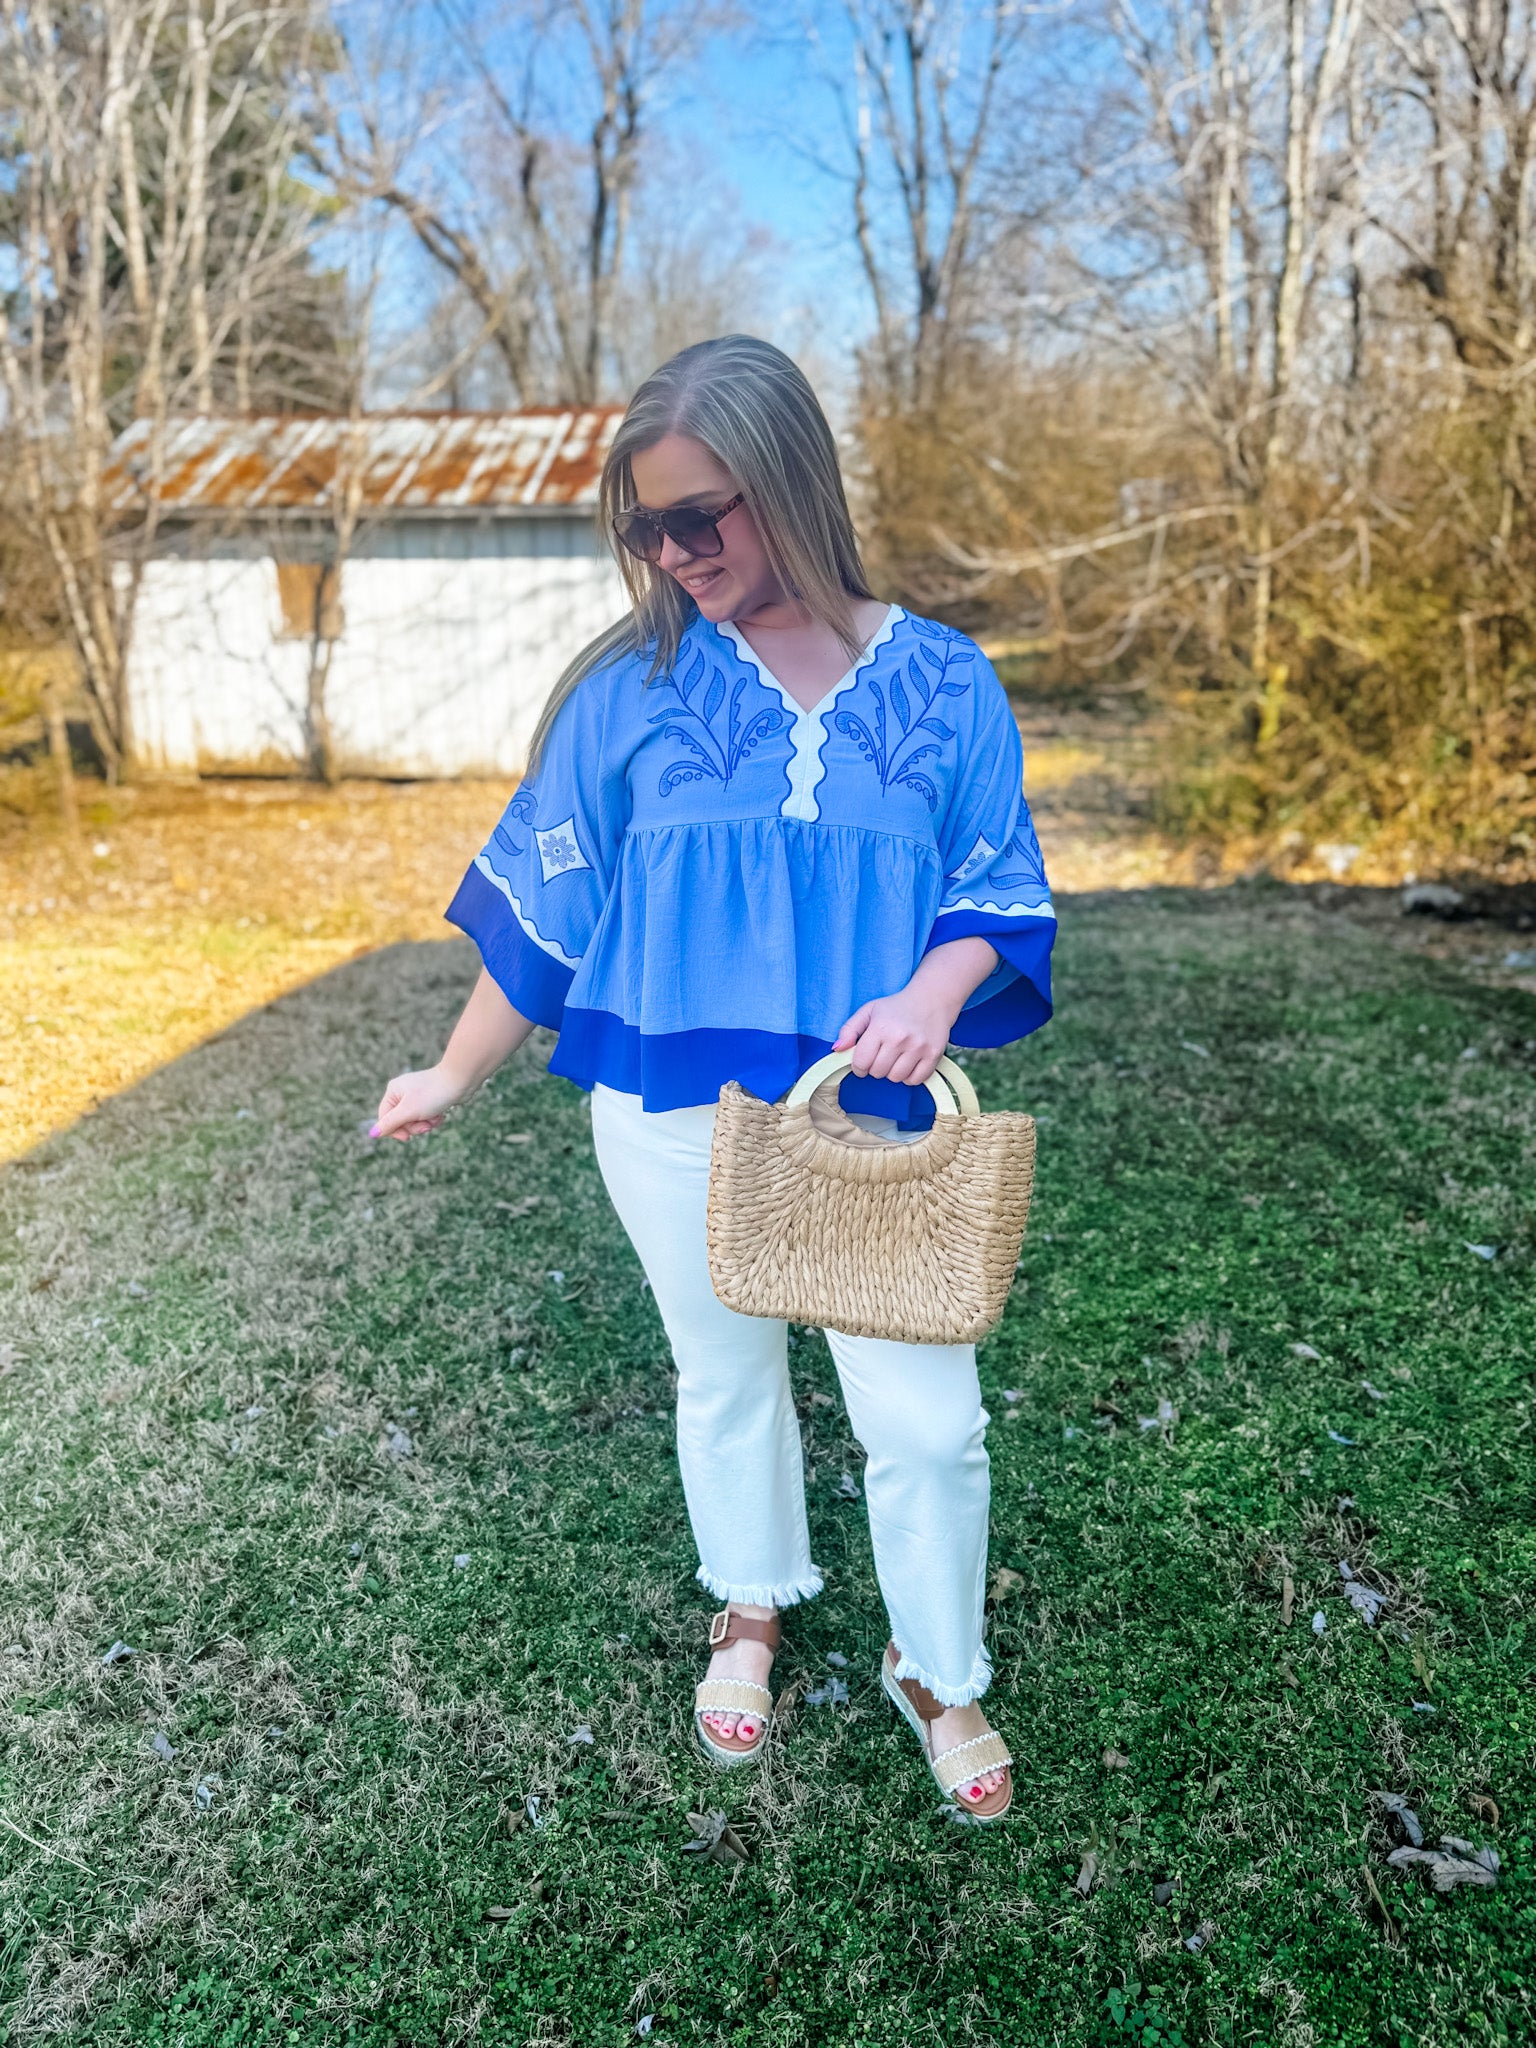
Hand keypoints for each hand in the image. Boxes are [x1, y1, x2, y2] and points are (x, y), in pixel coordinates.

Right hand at [372, 1063, 469, 1142]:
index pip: (385, 1118)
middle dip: (414, 1127)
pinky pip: (426, 1116)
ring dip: (426, 1124)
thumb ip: (389, 1123)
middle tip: (426, 1126)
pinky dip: (433, 1119)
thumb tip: (372, 1134)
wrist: (460, 1081)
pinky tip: (441, 1115)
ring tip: (436, 1118)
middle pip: (401, 1121)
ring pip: (415, 1120)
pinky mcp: (430, 1099)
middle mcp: (403, 1092)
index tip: (407, 1138)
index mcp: (393, 1091)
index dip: (395, 1131)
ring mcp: (417, 1095)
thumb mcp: (408, 1111)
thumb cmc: (432, 1094)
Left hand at [833, 937, 998, 1085]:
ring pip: (896, 1078)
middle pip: (878, 1072)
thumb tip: (837, 1049)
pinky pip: (915, 1080)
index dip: (858, 1066)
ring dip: (892, 1072)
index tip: (863, 1061)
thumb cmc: (897, 1007)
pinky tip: (908, 1063)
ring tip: (895, 1058)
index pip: (861, 1062)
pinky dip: (909, 1077)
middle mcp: (900, 1038)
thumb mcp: (869, 1011)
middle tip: (882, 1055)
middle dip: (875, 1068)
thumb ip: (849, 1029)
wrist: (932, 999)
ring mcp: (919, 1047)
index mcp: (880, 1027)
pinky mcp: (934, 1055)